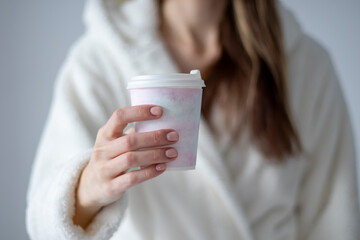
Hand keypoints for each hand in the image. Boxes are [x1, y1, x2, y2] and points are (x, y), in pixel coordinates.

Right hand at [73, 105, 177, 227]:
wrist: (91, 187)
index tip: (159, 111)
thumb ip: (134, 134)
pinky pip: (132, 178)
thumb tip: (165, 126)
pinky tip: (162, 167)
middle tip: (174, 136)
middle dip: (154, 137)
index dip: (139, 112)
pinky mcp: (111, 186)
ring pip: (131, 159)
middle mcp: (102, 150)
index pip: (119, 116)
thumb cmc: (112, 158)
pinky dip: (149, 172)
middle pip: (130, 141)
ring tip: (172, 153)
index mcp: (105, 134)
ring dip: (155, 155)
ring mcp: (105, 169)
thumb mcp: (115, 143)